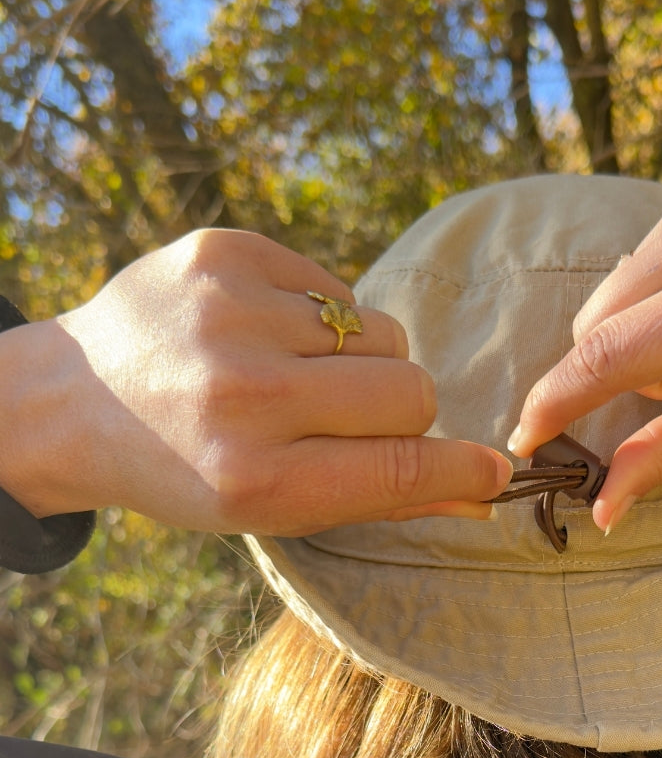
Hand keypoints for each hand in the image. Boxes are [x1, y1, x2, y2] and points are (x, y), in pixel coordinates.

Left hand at [0, 229, 510, 534]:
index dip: (460, 470)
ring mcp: (231, 312)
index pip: (402, 467)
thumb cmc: (187, 467)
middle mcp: (243, 394)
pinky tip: (265, 334)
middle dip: (401, 410)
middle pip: (410, 390)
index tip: (490, 471)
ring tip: (297, 373)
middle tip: (347, 418)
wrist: (75, 398)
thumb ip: (381, 497)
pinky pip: (337, 287)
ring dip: (359, 360)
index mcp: (253, 477)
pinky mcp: (225, 251)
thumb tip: (482, 491)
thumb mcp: (272, 506)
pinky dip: (320, 316)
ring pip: (383, 333)